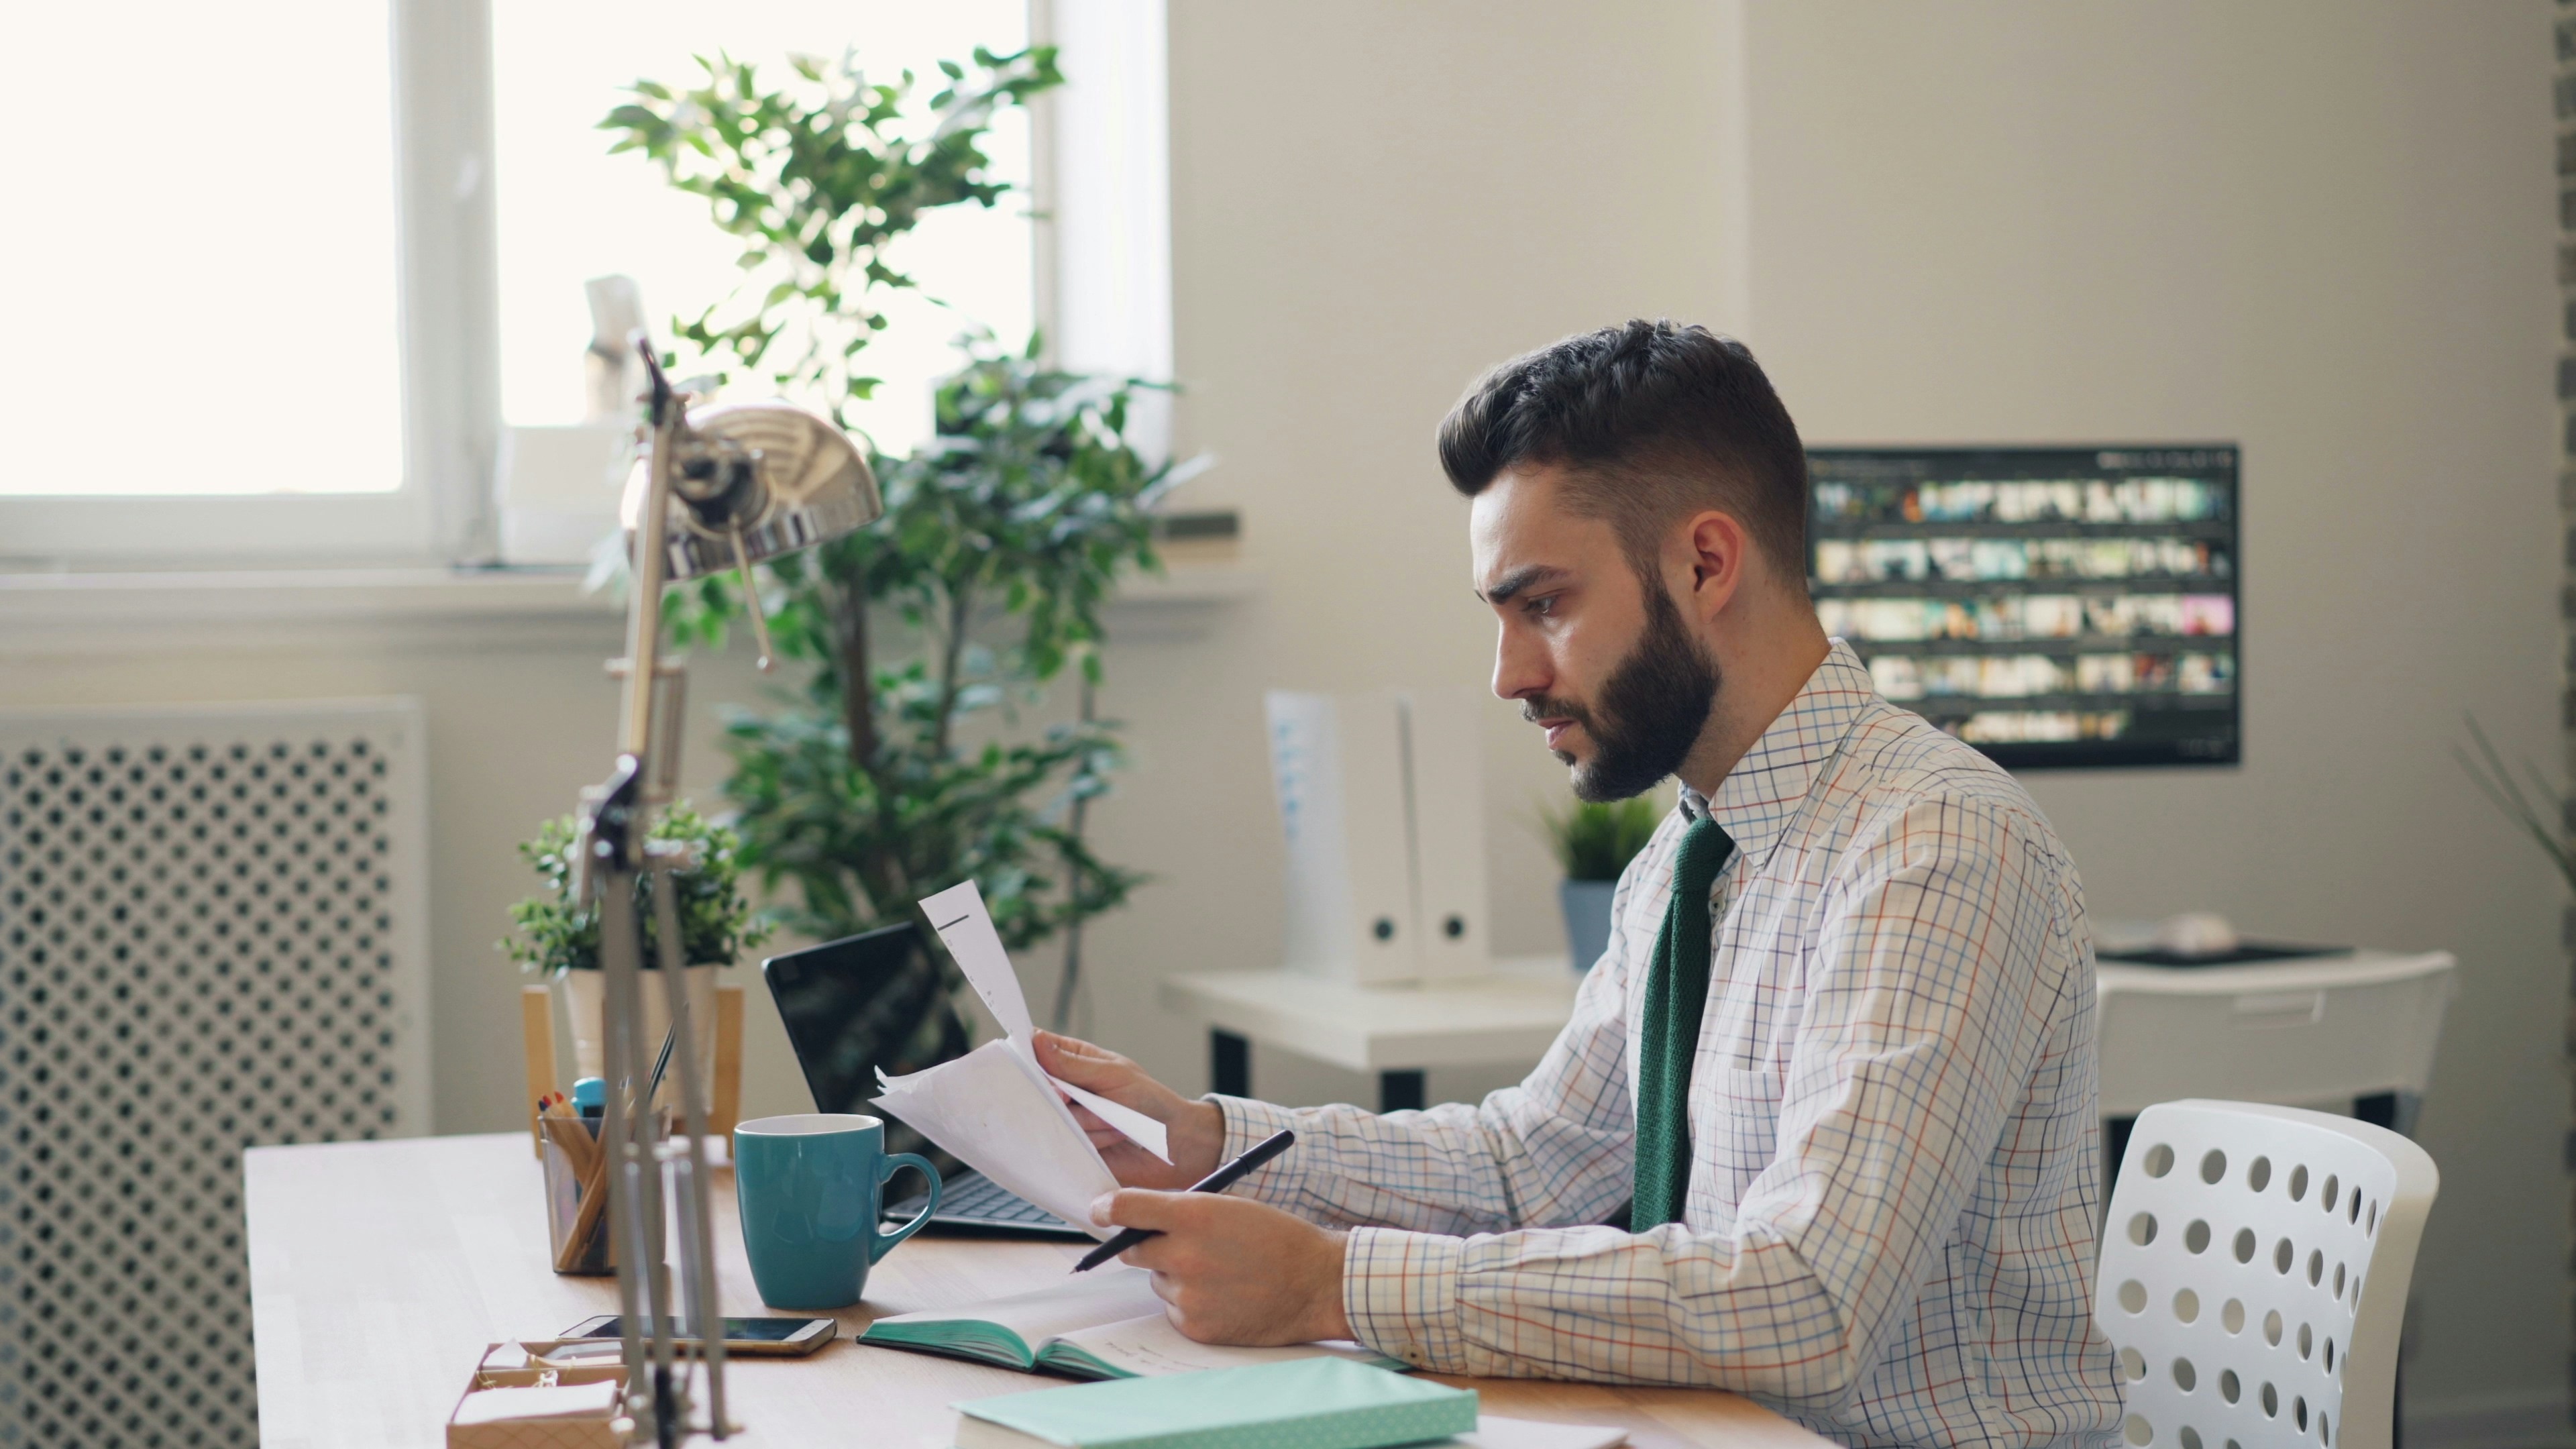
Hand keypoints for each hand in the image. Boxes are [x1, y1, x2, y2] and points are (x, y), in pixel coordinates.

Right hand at [1035, 1030, 1226, 1188]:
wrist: (1173, 1145)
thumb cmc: (1150, 1102)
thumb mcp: (1113, 1075)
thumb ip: (1073, 1064)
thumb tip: (1037, 1041)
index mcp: (1075, 1061)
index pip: (1037, 1050)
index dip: (1026, 1055)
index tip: (1028, 1062)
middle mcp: (1066, 1090)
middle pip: (1036, 1088)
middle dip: (1061, 1095)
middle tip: (1075, 1098)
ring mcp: (1068, 1119)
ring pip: (1053, 1117)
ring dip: (1089, 1121)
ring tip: (1114, 1120)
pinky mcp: (1072, 1147)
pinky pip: (1065, 1143)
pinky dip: (1092, 1140)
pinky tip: (1112, 1138)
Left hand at [1092, 1188, 1351, 1345]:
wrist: (1316, 1284)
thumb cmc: (1278, 1238)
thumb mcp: (1230, 1207)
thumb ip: (1183, 1211)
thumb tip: (1140, 1220)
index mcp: (1194, 1215)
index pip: (1127, 1208)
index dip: (1107, 1208)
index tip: (1100, 1210)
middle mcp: (1184, 1255)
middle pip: (1133, 1249)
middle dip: (1146, 1244)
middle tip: (1174, 1244)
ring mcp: (1188, 1295)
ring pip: (1158, 1281)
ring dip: (1176, 1275)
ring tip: (1221, 1272)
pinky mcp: (1195, 1326)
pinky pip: (1175, 1309)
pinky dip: (1191, 1302)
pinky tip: (1225, 1295)